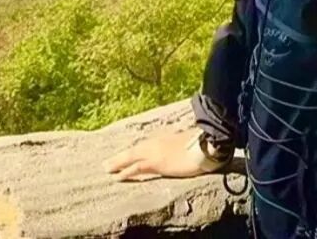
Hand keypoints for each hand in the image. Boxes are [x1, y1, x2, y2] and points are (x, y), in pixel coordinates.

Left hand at [106, 127, 223, 181]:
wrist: (209, 143)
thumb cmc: (204, 142)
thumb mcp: (191, 142)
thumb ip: (183, 145)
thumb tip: (183, 148)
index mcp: (166, 139)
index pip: (145, 145)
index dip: (134, 151)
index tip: (124, 156)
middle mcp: (158, 143)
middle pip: (135, 150)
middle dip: (121, 157)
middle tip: (107, 163)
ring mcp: (157, 152)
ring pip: (132, 156)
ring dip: (119, 162)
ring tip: (107, 168)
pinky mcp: (158, 162)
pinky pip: (138, 167)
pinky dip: (127, 171)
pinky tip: (118, 176)